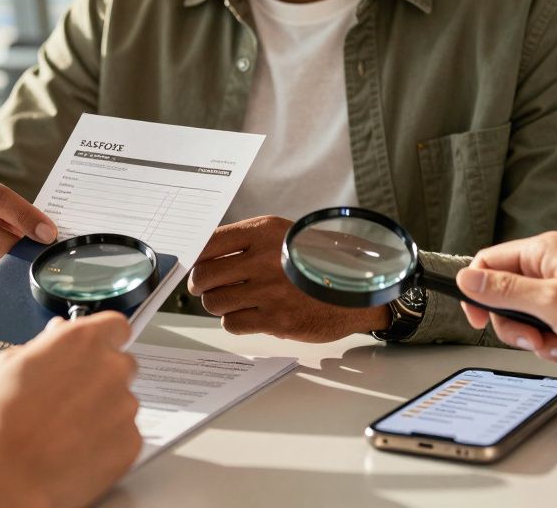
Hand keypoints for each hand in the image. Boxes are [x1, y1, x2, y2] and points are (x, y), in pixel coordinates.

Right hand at [0, 313, 141, 507]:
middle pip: (122, 364)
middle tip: (70, 398)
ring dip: (103, 411)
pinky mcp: (130, 443)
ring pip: (123, 402)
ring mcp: (124, 407)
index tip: (93, 350)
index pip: (115, 325)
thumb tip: (57, 337)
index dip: (103, 339)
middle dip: (101, 377)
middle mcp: (110, 368)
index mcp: (81, 341)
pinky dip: (107, 442)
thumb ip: (45, 346)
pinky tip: (75, 449)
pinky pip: (125, 435)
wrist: (3, 477)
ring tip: (65, 430)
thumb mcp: (7, 366)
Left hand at [188, 216, 388, 342]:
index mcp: (263, 232)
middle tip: (209, 287)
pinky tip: (250, 314)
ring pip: (214, 302)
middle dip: (201, 285)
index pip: (209, 243)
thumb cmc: (316, 261)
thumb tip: (203, 254)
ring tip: (235, 300)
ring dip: (218, 304)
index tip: (197, 264)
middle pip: (204, 276)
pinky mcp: (276, 320)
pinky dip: (235, 321)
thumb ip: (247, 241)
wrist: (359, 287)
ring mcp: (269, 291)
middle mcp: (263, 259)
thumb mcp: (284, 235)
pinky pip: (232, 323)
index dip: (197, 257)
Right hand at [455, 232, 556, 371]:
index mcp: (545, 251)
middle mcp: (553, 267)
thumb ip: (504, 291)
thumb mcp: (552, 303)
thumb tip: (466, 279)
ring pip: (528, 320)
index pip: (489, 263)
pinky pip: (551, 332)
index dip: (478, 292)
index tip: (479, 319)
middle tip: (535, 338)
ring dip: (542, 340)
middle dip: (517, 326)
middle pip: (506, 297)